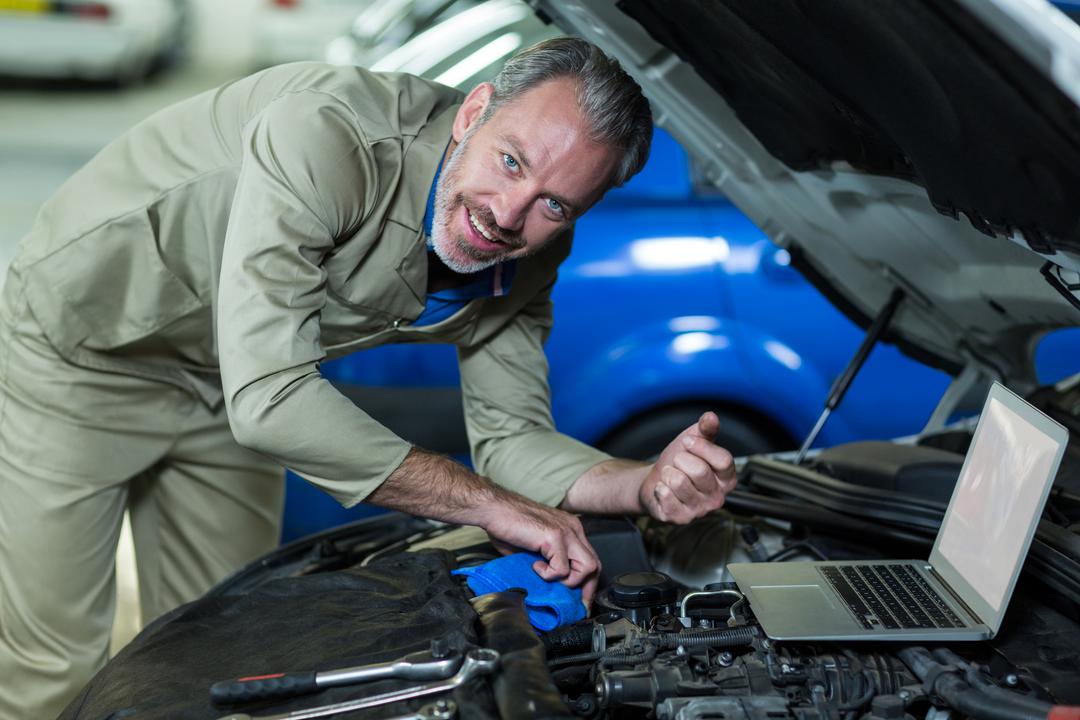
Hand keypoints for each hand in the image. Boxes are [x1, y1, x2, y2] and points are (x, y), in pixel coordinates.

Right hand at [482, 497, 600, 606]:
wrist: (494, 508)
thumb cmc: (508, 524)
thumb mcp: (535, 547)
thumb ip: (548, 561)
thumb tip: (553, 586)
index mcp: (570, 529)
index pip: (591, 559)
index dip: (587, 583)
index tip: (579, 600)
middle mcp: (573, 528)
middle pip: (595, 565)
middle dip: (585, 588)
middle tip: (570, 601)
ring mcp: (566, 531)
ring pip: (587, 567)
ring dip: (568, 580)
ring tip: (547, 576)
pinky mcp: (555, 536)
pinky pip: (562, 568)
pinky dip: (548, 574)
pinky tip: (535, 565)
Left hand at [639, 411, 735, 522]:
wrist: (657, 481)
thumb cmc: (680, 462)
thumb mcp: (693, 441)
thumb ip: (705, 429)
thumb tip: (711, 417)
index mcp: (727, 478)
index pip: (724, 460)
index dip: (702, 447)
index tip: (687, 442)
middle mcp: (717, 497)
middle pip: (700, 471)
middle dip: (681, 460)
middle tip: (678, 463)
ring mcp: (700, 510)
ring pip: (680, 482)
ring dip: (669, 474)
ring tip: (671, 476)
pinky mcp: (680, 518)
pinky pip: (666, 496)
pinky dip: (659, 487)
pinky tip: (664, 489)